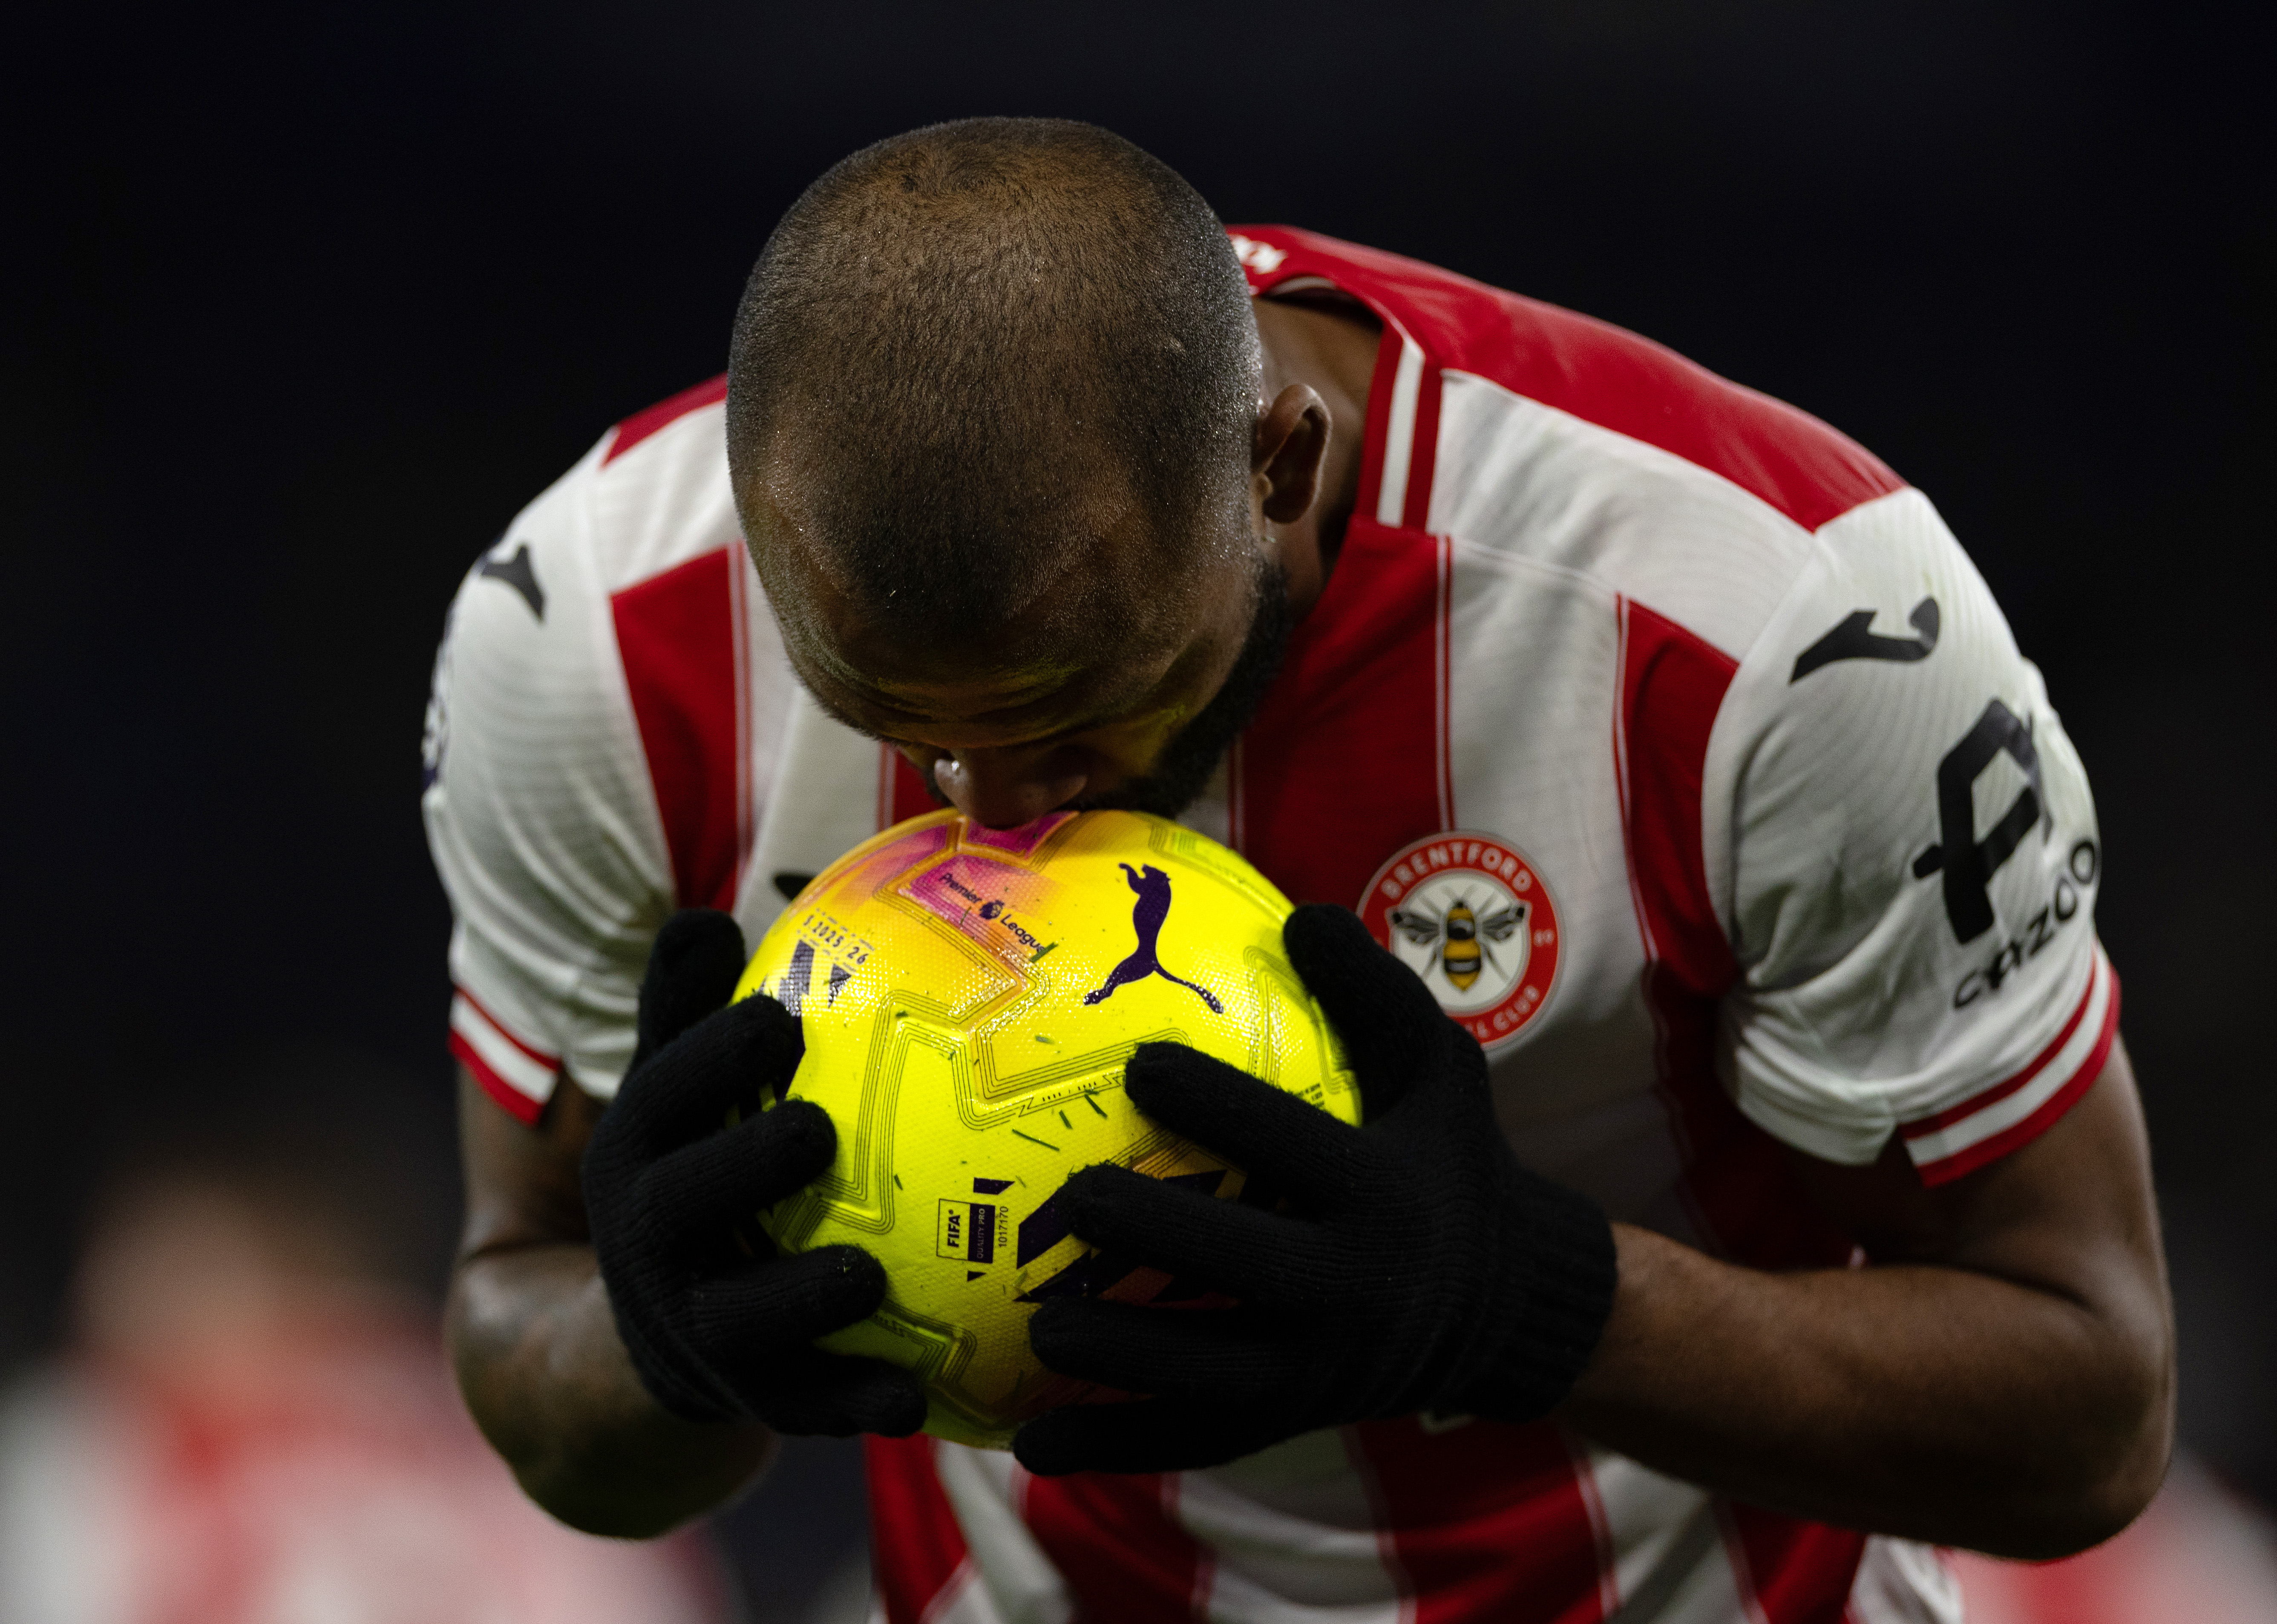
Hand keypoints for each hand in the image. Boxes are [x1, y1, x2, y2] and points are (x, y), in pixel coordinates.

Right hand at [582, 909, 925, 1435]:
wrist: (643, 1335)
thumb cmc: (696, 1167)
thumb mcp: (675, 1092)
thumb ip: (689, 1011)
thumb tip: (703, 914)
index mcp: (639, 1151)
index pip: (661, 1095)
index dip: (710, 1056)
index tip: (777, 1018)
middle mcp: (649, 1239)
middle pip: (680, 1205)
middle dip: (742, 1167)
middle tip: (814, 1131)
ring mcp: (689, 1325)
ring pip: (736, 1318)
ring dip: (799, 1298)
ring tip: (867, 1276)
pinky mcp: (737, 1397)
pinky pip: (795, 1406)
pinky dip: (849, 1405)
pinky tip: (915, 1401)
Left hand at [1013, 904, 1615, 1474]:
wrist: (1505, 1302)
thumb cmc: (1448, 1160)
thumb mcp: (1438, 1070)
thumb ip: (1374, 992)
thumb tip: (1304, 911)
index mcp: (1384, 1193)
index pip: (1290, 1143)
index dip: (1217, 1106)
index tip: (1139, 1065)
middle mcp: (1356, 1288)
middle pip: (1245, 1263)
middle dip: (1157, 1232)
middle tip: (1069, 1197)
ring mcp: (1322, 1369)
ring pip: (1211, 1371)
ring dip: (1121, 1355)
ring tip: (1035, 1326)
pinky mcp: (1293, 1419)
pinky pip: (1197, 1439)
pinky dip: (1117, 1447)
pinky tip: (1033, 1442)